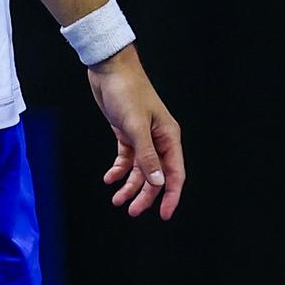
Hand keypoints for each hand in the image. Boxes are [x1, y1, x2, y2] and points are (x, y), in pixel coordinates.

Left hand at [86, 46, 184, 219]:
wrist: (109, 68)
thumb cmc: (127, 92)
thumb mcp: (136, 126)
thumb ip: (147, 156)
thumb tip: (158, 182)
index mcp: (168, 137)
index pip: (175, 173)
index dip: (171, 196)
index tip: (164, 215)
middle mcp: (158, 139)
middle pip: (156, 176)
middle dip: (145, 195)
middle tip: (131, 211)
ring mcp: (142, 137)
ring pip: (140, 170)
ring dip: (130, 186)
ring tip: (117, 200)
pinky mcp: (127, 134)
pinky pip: (126, 159)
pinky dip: (119, 171)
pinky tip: (109, 179)